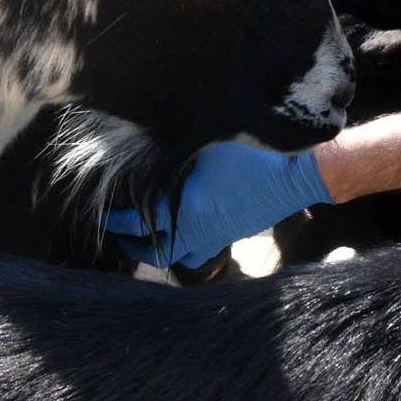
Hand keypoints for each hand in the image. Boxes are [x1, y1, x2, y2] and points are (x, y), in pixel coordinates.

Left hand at [104, 141, 331, 268]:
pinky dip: (191, 245)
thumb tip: (150, 142)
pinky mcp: (235, 234)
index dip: (117, 223)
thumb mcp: (207, 144)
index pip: (138, 224)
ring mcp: (218, 236)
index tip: (106, 216)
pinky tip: (189, 226)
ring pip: (184, 258)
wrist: (295, 175)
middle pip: (157, 254)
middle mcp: (197, 230)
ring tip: (154, 238)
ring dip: (165, 251)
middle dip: (137, 248)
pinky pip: (206, 249)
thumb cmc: (251, 155)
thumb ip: (177, 148)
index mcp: (183, 209)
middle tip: (124, 238)